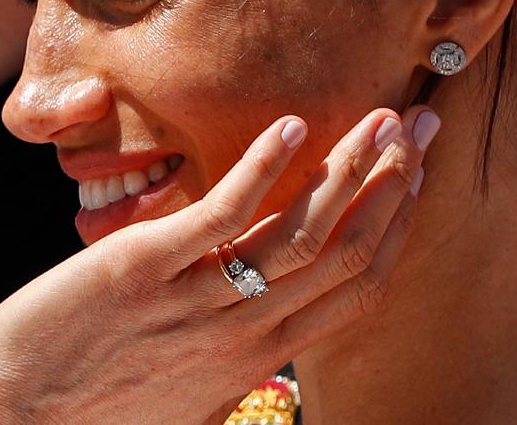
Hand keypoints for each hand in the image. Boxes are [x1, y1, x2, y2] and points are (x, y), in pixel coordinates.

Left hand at [0, 106, 438, 423]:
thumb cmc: (93, 409)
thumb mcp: (186, 386)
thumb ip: (233, 351)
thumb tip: (262, 315)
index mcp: (258, 358)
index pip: (356, 290)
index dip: (395, 229)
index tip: (414, 178)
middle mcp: (244, 333)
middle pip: (347, 253)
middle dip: (394, 187)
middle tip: (424, 129)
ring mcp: (196, 302)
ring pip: (301, 234)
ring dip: (349, 171)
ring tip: (383, 120)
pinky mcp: (142, 271)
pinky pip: (221, 216)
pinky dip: (263, 169)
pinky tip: (290, 126)